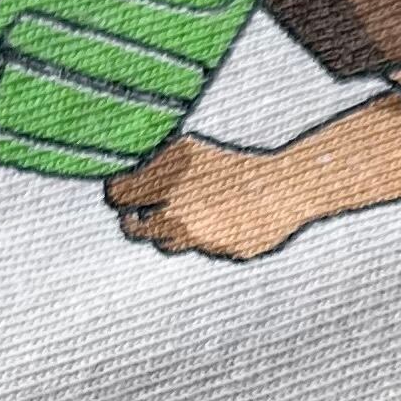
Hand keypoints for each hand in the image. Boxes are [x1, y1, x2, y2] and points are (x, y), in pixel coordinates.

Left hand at [104, 137, 311, 260]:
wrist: (282, 187)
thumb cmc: (234, 164)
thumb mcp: (189, 148)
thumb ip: (155, 163)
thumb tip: (129, 174)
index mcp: (164, 186)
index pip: (118, 196)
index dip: (118, 192)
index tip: (121, 190)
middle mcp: (175, 217)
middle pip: (134, 228)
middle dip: (133, 219)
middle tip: (137, 212)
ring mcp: (197, 239)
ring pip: (165, 242)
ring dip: (166, 230)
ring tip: (180, 214)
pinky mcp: (217, 252)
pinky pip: (198, 248)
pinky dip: (200, 236)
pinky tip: (215, 219)